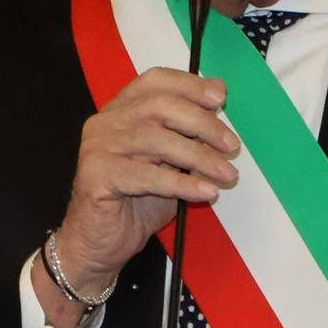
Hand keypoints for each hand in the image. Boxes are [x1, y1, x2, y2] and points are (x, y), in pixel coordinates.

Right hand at [31, 68, 238, 323]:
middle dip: (201, 122)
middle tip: (232, 145)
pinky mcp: (96, 176)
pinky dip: (182, 182)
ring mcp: (97, 147)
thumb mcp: (170, 162)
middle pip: (158, 105)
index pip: (155, 81)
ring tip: (227, 175)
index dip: (189, 85)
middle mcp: (105, 122)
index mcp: (121, 110)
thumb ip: (187, 134)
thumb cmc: (137, 202)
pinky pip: (147, 175)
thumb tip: (219, 103)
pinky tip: (206, 192)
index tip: (220, 97)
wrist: (99, 246)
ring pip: (155, 140)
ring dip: (199, 156)